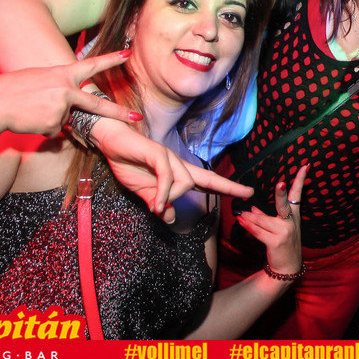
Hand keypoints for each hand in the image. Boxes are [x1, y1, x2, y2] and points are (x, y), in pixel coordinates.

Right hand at [0, 50, 135, 135]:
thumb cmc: (13, 89)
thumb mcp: (40, 79)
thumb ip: (59, 89)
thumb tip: (69, 108)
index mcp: (62, 74)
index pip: (91, 65)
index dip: (110, 60)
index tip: (127, 55)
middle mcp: (66, 89)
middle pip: (98, 105)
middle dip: (119, 113)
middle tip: (137, 117)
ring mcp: (61, 108)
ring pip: (66, 120)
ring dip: (51, 119)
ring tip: (32, 111)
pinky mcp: (53, 124)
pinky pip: (53, 130)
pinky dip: (43, 128)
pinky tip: (30, 119)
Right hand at [94, 118, 252, 223]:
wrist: (110, 141)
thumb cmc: (128, 163)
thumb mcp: (144, 192)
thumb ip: (157, 204)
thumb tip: (170, 217)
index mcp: (178, 173)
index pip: (206, 182)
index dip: (226, 187)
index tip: (247, 192)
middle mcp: (178, 164)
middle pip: (207, 178)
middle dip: (228, 186)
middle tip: (248, 193)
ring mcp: (169, 158)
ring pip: (185, 182)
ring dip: (172, 198)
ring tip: (155, 206)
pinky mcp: (157, 153)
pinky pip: (168, 176)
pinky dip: (164, 192)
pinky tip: (155, 203)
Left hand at [237, 165, 308, 275]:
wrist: (288, 267)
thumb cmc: (284, 243)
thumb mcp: (280, 228)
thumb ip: (267, 216)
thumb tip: (253, 209)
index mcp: (294, 215)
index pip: (298, 194)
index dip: (301, 180)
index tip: (305, 166)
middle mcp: (291, 222)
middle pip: (284, 204)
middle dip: (281, 194)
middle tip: (281, 183)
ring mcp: (284, 232)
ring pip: (263, 220)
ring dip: (250, 217)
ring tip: (241, 213)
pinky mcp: (276, 242)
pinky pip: (258, 232)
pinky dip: (249, 227)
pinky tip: (242, 221)